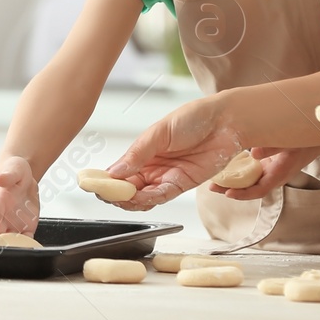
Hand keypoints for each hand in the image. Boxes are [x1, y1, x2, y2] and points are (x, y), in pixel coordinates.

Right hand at [0, 156, 39, 242]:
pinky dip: (27, 246)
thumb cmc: (14, 172)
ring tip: (16, 254)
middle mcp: (4, 217)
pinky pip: (26, 239)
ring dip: (12, 248)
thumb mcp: (13, 170)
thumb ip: (7, 175)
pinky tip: (30, 249)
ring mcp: (14, 224)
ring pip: (11, 241)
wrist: (24, 178)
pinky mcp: (26, 227)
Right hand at [106, 94, 243, 208]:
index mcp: (143, 152)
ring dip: (130, 200)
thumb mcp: (159, 132)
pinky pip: (161, 197)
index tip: (94, 184)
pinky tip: (140, 198)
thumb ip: (138, 153)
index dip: (106, 180)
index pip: (119, 171)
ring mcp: (166, 177)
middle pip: (128, 188)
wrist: (225, 122)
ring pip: (142, 197)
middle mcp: (152, 168)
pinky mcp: (181, 185)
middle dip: (116, 194)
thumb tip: (114, 171)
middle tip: (106, 194)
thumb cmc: (193, 118)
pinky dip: (149, 200)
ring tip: (121, 197)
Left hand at [210, 145, 319, 200]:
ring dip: (233, 181)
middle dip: (231, 189)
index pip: (259, 190)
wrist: (318, 136)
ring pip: (250, 180)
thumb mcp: (290, 143)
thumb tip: (253, 153)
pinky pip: (252, 171)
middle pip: (250, 188)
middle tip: (212, 187)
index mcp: (279, 174)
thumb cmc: (305, 140)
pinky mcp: (269, 163)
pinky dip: (240, 171)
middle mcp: (274, 175)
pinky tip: (227, 166)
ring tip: (215, 179)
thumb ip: (272, 147)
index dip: (242, 194)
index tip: (227, 193)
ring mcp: (271, 170)